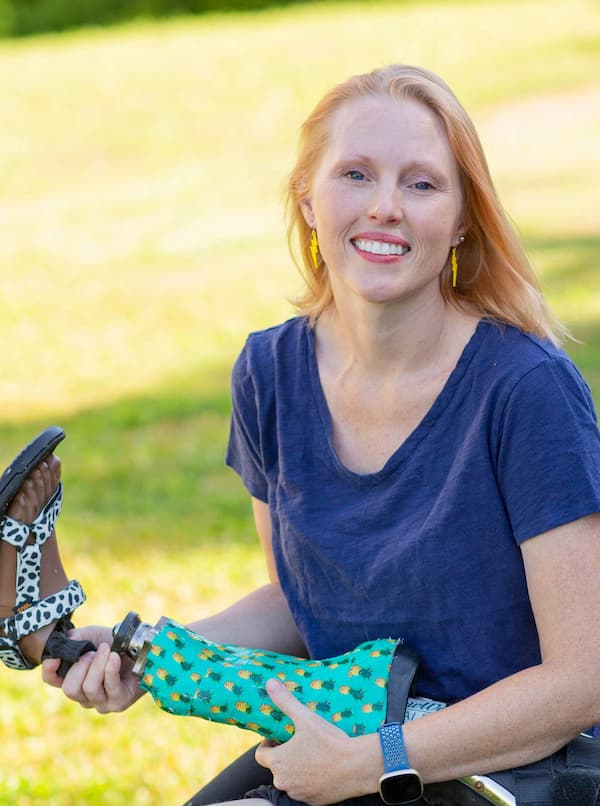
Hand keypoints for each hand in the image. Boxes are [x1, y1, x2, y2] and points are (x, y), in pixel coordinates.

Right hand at [41, 626, 142, 712]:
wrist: (141, 648)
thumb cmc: (115, 644)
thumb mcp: (92, 635)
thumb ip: (75, 638)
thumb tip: (64, 644)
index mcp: (74, 679)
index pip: (52, 680)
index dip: (50, 670)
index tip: (56, 657)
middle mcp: (84, 695)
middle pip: (70, 689)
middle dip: (81, 666)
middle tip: (94, 652)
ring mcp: (101, 702)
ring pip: (89, 688)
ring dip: (98, 665)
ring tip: (107, 651)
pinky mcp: (118, 703)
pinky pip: (109, 688)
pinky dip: (110, 669)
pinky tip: (114, 658)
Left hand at [255, 678, 376, 805]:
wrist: (357, 767)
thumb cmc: (329, 742)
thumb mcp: (305, 718)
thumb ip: (285, 701)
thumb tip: (269, 683)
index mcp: (278, 763)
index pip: (260, 755)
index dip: (268, 743)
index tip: (279, 736)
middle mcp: (284, 782)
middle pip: (277, 767)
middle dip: (284, 754)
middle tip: (299, 741)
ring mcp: (299, 794)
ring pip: (291, 779)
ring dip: (296, 768)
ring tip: (312, 753)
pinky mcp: (314, 802)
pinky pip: (306, 790)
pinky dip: (310, 780)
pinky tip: (323, 767)